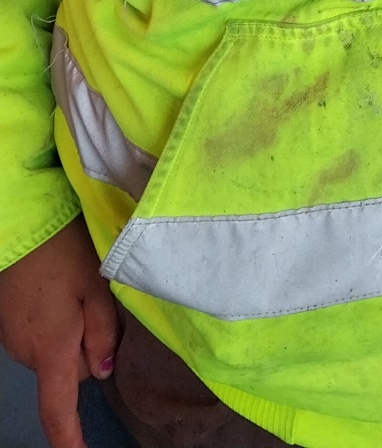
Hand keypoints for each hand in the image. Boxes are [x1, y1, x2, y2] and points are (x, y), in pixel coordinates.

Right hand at [0, 218, 118, 447]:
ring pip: (55, 353)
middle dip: (88, 351)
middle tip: (98, 308)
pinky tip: (60, 292)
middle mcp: (27, 353)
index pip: (58, 411)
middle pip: (68, 372)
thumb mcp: (96, 290)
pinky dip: (55, 325)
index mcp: (51, 351)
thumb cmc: (64, 254)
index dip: (70, 440)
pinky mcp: (8, 324)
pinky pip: (40, 338)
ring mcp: (13, 339)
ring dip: (71, 335)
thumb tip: (104, 372)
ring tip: (77, 292)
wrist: (23, 223)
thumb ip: (103, 336)